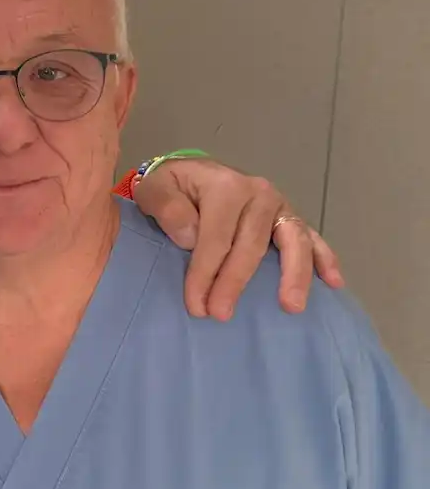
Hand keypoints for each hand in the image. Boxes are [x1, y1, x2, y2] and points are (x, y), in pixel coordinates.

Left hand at [133, 158, 343, 319]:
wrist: (190, 175)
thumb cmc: (171, 187)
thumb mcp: (154, 189)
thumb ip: (167, 208)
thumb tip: (190, 237)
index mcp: (225, 185)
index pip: (216, 236)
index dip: (205, 272)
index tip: (196, 305)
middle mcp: (258, 192)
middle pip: (250, 244)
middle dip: (235, 282)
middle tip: (220, 314)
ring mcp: (279, 205)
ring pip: (292, 241)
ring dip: (293, 275)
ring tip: (291, 306)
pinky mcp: (289, 218)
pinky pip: (312, 238)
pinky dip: (325, 259)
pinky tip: (333, 283)